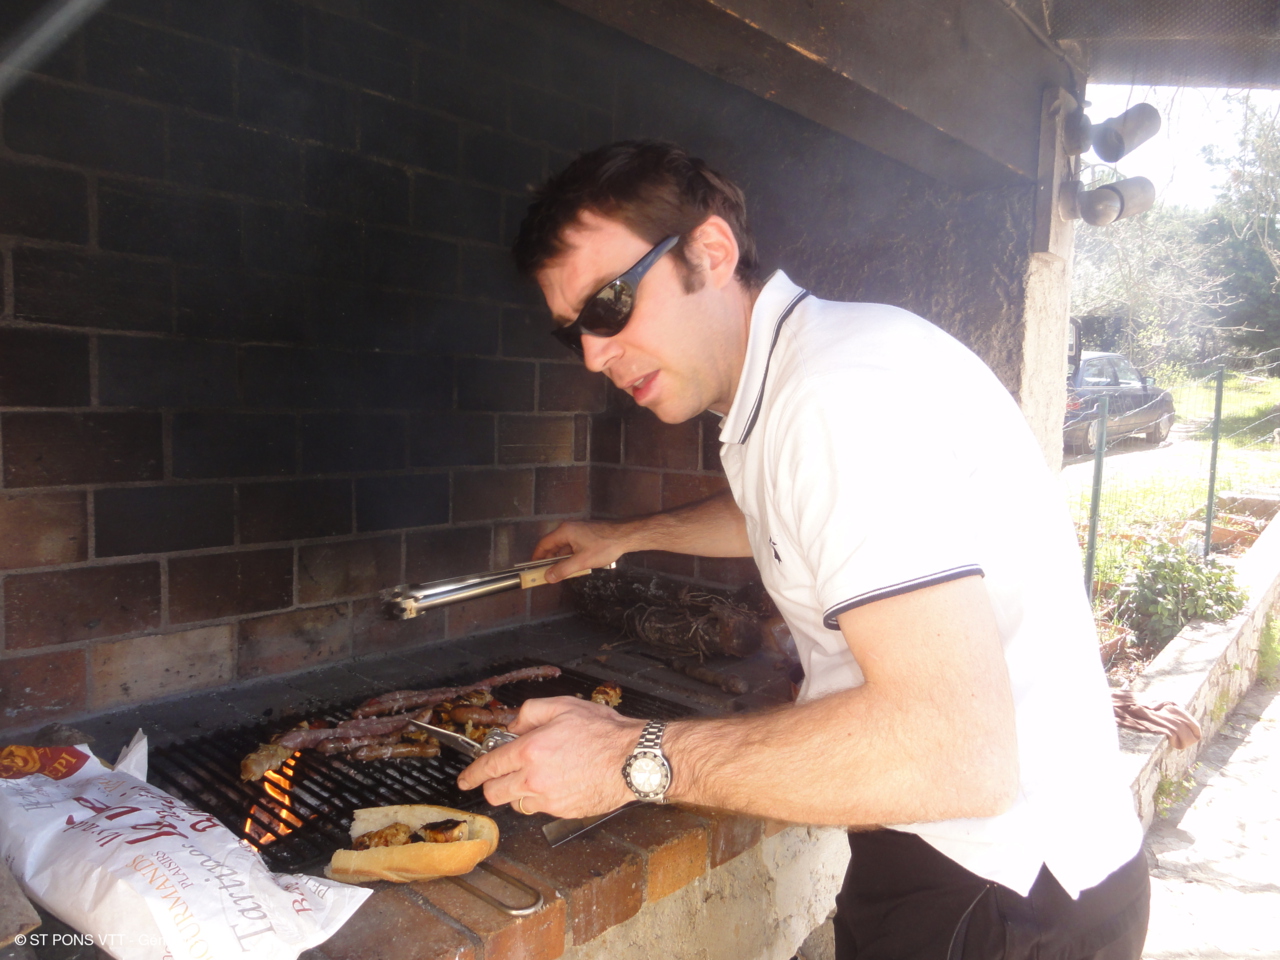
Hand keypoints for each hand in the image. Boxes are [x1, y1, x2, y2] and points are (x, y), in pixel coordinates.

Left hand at [455, 696, 643, 817]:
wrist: (632, 760)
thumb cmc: (604, 732)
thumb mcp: (564, 706)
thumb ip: (530, 712)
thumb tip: (514, 725)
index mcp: (530, 750)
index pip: (489, 766)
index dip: (472, 774)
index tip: (465, 779)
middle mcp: (534, 779)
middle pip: (495, 793)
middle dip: (491, 785)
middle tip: (500, 776)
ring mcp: (548, 799)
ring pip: (517, 804)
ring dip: (518, 792)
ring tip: (537, 776)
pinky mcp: (562, 812)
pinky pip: (540, 809)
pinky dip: (540, 799)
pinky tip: (557, 783)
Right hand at [531, 519, 634, 581]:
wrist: (625, 536)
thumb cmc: (604, 546)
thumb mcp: (581, 561)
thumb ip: (563, 570)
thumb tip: (548, 577)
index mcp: (564, 531)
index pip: (544, 544)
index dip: (537, 556)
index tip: (533, 568)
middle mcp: (569, 529)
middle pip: (553, 545)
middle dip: (550, 560)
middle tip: (547, 574)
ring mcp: (578, 531)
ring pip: (564, 547)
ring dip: (561, 560)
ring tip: (561, 574)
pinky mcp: (585, 535)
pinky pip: (572, 547)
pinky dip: (571, 557)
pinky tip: (574, 567)